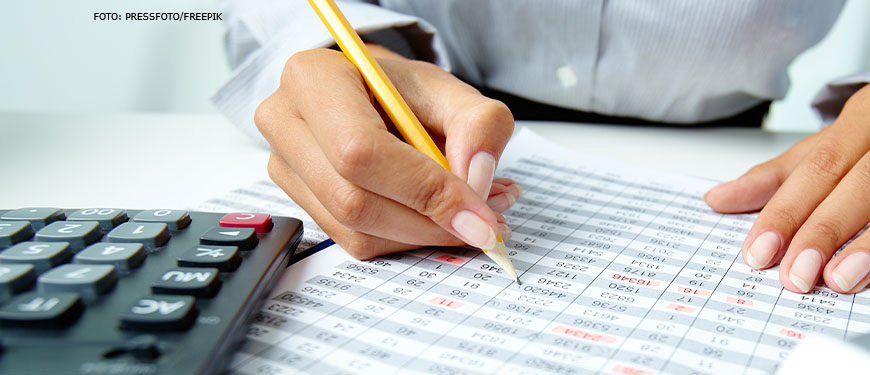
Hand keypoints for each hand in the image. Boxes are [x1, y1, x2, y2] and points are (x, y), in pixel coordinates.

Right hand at [254, 45, 519, 258]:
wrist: (369, 95)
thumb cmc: (401, 90)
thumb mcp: (448, 90)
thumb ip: (478, 124)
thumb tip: (477, 180)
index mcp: (313, 80)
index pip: (360, 152)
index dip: (424, 191)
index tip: (480, 216)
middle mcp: (285, 124)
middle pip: (354, 201)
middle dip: (429, 222)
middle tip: (487, 221)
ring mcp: (285, 169)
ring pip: (356, 232)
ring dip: (424, 235)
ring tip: (472, 212)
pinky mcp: (301, 204)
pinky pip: (356, 242)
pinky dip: (408, 239)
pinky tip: (439, 216)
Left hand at [705, 84, 869, 293]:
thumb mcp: (827, 148)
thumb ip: (775, 177)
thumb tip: (716, 199)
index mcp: (861, 120)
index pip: (815, 169)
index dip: (785, 212)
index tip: (757, 252)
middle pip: (854, 185)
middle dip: (822, 231)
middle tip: (794, 275)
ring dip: (866, 245)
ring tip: (837, 279)